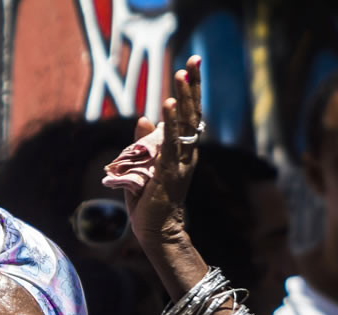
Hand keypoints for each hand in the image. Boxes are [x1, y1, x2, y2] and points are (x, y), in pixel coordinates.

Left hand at [126, 55, 202, 243]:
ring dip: (183, 98)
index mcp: (183, 152)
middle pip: (193, 113)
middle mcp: (187, 154)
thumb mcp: (143, 167)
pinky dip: (170, 122)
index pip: (190, 116)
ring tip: (181, 75)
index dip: (191, 91)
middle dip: (193, 86)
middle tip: (194, 59)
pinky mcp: (170, 171)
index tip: (191, 66)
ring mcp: (181, 162)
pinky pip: (171, 142)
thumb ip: (143, 143)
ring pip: (185, 124)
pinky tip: (169, 104)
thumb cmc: (149, 203)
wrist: (156, 233)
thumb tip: (143, 118)